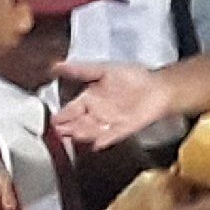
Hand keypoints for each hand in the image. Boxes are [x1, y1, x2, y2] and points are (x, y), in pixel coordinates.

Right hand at [53, 61, 172, 149]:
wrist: (157, 86)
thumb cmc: (132, 76)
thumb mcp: (103, 70)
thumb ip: (80, 70)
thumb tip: (56, 65)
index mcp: (90, 99)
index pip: (72, 110)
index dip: (62, 115)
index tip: (52, 120)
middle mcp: (97, 113)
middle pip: (79, 123)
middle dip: (70, 128)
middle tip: (59, 131)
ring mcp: (110, 123)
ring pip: (93, 131)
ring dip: (84, 133)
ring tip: (75, 134)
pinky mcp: (124, 130)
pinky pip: (111, 136)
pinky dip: (104, 140)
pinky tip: (97, 144)